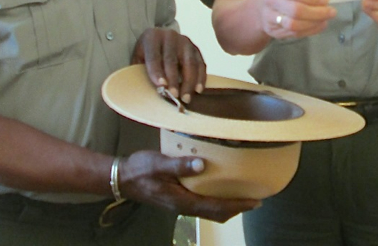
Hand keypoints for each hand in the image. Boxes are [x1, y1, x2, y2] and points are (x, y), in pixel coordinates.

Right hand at [118, 151, 259, 222]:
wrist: (122, 178)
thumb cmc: (140, 170)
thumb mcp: (159, 164)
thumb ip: (180, 165)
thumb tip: (202, 164)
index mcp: (182, 201)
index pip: (216, 208)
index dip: (237, 206)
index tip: (255, 202)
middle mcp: (183, 207)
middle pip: (216, 213)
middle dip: (236, 208)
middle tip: (254, 199)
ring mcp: (180, 204)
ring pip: (209, 210)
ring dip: (226, 204)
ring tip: (240, 194)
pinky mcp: (177, 199)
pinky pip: (201, 203)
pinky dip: (215, 199)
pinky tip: (217, 186)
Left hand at [131, 28, 205, 103]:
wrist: (159, 38)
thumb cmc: (147, 52)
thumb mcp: (139, 57)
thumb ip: (140, 70)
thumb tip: (145, 91)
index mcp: (152, 37)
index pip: (154, 56)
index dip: (157, 72)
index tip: (161, 86)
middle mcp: (169, 36)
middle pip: (172, 59)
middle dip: (173, 79)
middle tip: (174, 95)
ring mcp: (184, 41)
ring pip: (189, 62)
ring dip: (189, 82)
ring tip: (186, 98)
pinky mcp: (195, 48)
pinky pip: (200, 64)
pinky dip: (201, 78)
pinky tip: (198, 90)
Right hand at [261, 0, 335, 38]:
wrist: (265, 6)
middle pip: (295, 10)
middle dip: (317, 12)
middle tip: (331, 12)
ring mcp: (269, 16)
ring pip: (294, 25)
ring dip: (314, 23)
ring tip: (325, 19)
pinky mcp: (274, 30)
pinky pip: (295, 33)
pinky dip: (311, 30)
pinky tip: (319, 25)